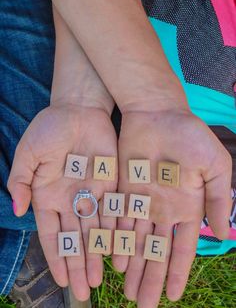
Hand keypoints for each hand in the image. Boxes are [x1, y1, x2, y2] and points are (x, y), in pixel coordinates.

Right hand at [7, 104, 116, 300]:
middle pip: (74, 238)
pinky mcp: (111, 184)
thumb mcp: (28, 153)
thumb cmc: (50, 128)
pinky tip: (118, 250)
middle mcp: (70, 199)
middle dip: (78, 264)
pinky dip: (115, 231)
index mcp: (48, 195)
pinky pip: (113, 212)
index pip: (52, 234)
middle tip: (83, 291)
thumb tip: (19, 210)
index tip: (60, 280)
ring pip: (94, 231)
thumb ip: (21, 181)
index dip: (56, 256)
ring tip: (100, 280)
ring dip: (97, 254)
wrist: (79, 108)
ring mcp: (91, 193)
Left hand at [113, 109, 231, 307]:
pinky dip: (117, 242)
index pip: (182, 248)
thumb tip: (222, 231)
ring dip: (133, 266)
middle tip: (143, 306)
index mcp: (187, 206)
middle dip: (151, 278)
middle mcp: (164, 209)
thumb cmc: (189, 136)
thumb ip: (218, 198)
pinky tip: (113, 260)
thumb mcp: (214, 166)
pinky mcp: (124, 190)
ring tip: (127, 293)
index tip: (172, 297)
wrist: (157, 113)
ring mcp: (142, 201)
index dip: (177, 272)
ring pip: (136, 241)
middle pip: (156, 251)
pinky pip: (119, 221)